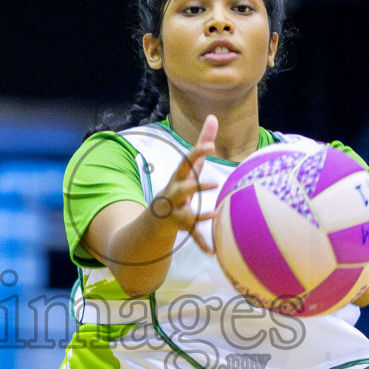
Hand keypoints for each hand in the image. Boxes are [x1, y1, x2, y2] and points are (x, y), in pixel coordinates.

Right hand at [149, 114, 219, 253]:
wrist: (154, 220)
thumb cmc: (178, 187)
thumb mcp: (188, 167)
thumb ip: (201, 143)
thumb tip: (213, 117)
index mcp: (179, 177)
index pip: (187, 162)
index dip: (197, 153)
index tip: (210, 145)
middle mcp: (175, 194)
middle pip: (183, 188)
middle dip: (195, 186)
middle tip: (213, 184)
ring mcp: (176, 211)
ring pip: (186, 213)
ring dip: (199, 215)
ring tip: (214, 214)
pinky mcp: (181, 227)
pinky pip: (192, 235)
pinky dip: (202, 242)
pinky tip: (212, 251)